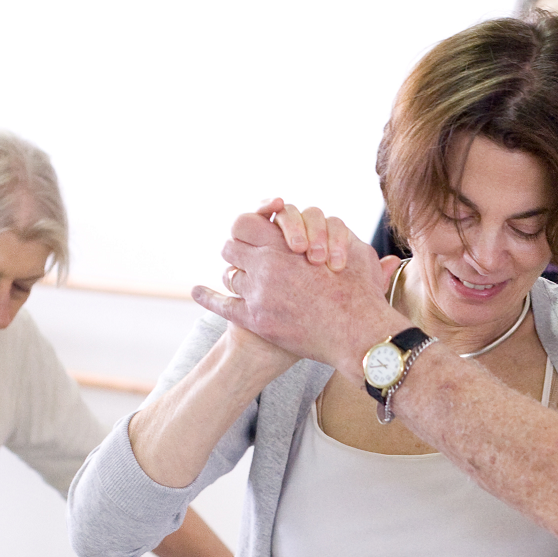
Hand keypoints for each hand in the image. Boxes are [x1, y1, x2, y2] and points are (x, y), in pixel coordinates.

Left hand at [194, 208, 405, 375]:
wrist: (355, 332)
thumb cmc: (359, 291)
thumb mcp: (351, 250)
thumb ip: (338, 233)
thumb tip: (339, 226)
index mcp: (283, 245)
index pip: (244, 224)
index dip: (248, 228)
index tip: (253, 235)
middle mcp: (264, 265)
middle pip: (231, 248)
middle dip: (238, 251)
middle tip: (243, 257)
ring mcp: (257, 294)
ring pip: (230, 276)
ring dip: (235, 276)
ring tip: (238, 279)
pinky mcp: (255, 320)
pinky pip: (222, 305)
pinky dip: (207, 297)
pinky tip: (198, 292)